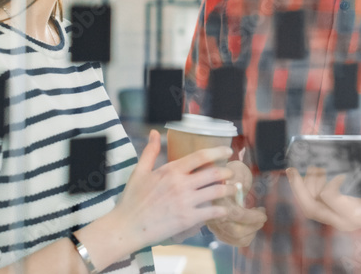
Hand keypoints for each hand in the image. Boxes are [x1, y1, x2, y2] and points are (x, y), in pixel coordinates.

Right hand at [109, 130, 235, 249]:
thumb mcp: (139, 171)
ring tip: (234, 189)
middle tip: (231, 173)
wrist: (126, 227)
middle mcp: (181, 184)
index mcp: (171, 170)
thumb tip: (154, 132)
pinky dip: (222, 210)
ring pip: (216, 192)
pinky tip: (225, 209)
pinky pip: (211, 212)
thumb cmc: (132, 199)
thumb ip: (150, 151)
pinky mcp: (188, 219)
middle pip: (213, 173)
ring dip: (229, 190)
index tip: (227, 151)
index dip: (218, 152)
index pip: (200, 156)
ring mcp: (186, 202)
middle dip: (227, 172)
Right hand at [206, 160, 267, 246]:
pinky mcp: (217, 230)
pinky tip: (250, 226)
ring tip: (256, 220)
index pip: (237, 214)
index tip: (263, 212)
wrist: (219, 178)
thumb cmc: (232, 173)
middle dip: (254, 226)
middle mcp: (213, 214)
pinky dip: (245, 237)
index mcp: (218, 199)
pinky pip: (233, 241)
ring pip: (236, 238)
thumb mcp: (237, 171)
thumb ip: (238, 179)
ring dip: (251, 232)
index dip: (253, 216)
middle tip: (262, 217)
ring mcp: (214, 224)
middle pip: (236, 231)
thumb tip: (239, 188)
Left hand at [285, 156, 360, 231]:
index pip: (330, 198)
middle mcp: (343, 221)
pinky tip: (307, 175)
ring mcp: (336, 219)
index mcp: (357, 214)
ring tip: (306, 167)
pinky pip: (312, 205)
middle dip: (299, 188)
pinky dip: (306, 191)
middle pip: (311, 208)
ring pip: (309, 207)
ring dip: (302, 187)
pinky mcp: (333, 215)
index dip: (328, 182)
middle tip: (292, 169)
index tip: (338, 170)